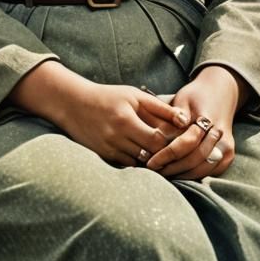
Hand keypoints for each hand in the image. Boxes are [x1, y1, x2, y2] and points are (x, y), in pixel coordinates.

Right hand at [57, 82, 191, 166]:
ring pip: (139, 163)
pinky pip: (128, 165)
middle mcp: (117, 137)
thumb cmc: (109, 97)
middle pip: (149, 155)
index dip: (169, 142)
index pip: (156, 140)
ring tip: (161, 153)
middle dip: (163, 154)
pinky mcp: (104, 156)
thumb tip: (184, 120)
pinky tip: (143, 153)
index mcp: (126, 119)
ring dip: (151, 159)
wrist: (75, 105)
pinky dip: (137, 161)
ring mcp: (109, 149)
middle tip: (173, 149)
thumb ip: (160, 108)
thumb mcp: (134, 96)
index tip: (175, 138)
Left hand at [146, 66, 244, 180]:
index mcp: (208, 118)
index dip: (166, 155)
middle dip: (172, 168)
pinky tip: (178, 173)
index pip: (186, 143)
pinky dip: (194, 175)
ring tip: (164, 173)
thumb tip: (162, 134)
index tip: (150, 162)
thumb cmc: (196, 96)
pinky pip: (210, 172)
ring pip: (203, 170)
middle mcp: (220, 135)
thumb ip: (175, 116)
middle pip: (195, 160)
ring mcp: (226, 147)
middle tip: (154, 171)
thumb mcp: (183, 99)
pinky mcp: (227, 156)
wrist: (221, 93)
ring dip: (182, 175)